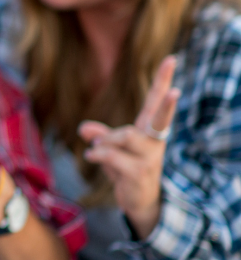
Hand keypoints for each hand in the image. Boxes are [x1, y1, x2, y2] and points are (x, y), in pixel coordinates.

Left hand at [79, 56, 179, 238]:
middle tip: (175, 91)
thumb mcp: (113, 149)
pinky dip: (96, 154)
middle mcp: (153, 141)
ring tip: (97, 151)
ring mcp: (149, 157)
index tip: (171, 58)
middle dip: (167, 105)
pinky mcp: (139, 172)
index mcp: (148, 130)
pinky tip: (92, 157)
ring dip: (104, 143)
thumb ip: (100, 136)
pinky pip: (110, 155)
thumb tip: (84, 129)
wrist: (140, 200)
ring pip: (123, 137)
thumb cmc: (127, 167)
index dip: (163, 80)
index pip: (157, 101)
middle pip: (158, 118)